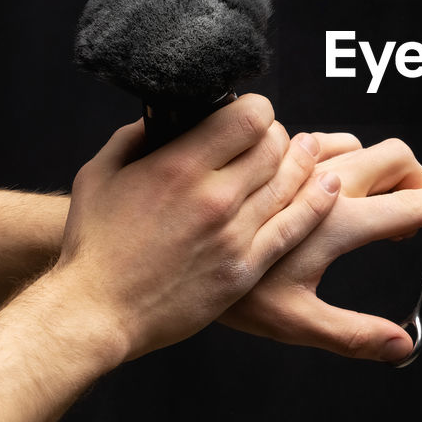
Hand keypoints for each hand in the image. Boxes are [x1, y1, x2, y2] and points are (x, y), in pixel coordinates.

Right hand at [54, 95, 340, 360]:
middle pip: (274, 146)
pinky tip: (329, 185)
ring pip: (291, 182)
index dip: (256, 110)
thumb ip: (136, 138)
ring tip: (311, 150)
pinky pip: (294, 225)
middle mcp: (214, 196)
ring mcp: (233, 234)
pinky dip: (317, 200)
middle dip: (277, 135)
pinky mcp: (244, 267)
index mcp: (179, 166)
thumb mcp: (101, 174)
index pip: (248, 117)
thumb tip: (166, 117)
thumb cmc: (93, 243)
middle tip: (273, 138)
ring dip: (304, 162)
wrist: (97, 312)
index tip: (249, 115)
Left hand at [221, 135, 421, 362]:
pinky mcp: (273, 154)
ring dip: (375, 169)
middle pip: (394, 158)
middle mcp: (323, 183)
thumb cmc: (231, 298)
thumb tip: (404, 347)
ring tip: (368, 204)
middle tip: (414, 214)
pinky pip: (321, 141)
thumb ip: (354, 334)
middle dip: (416, 179)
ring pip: (358, 146)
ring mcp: (297, 163)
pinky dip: (337, 158)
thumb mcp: (295, 322)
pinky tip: (320, 187)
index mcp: (339, 222)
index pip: (411, 203)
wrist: (167, 258)